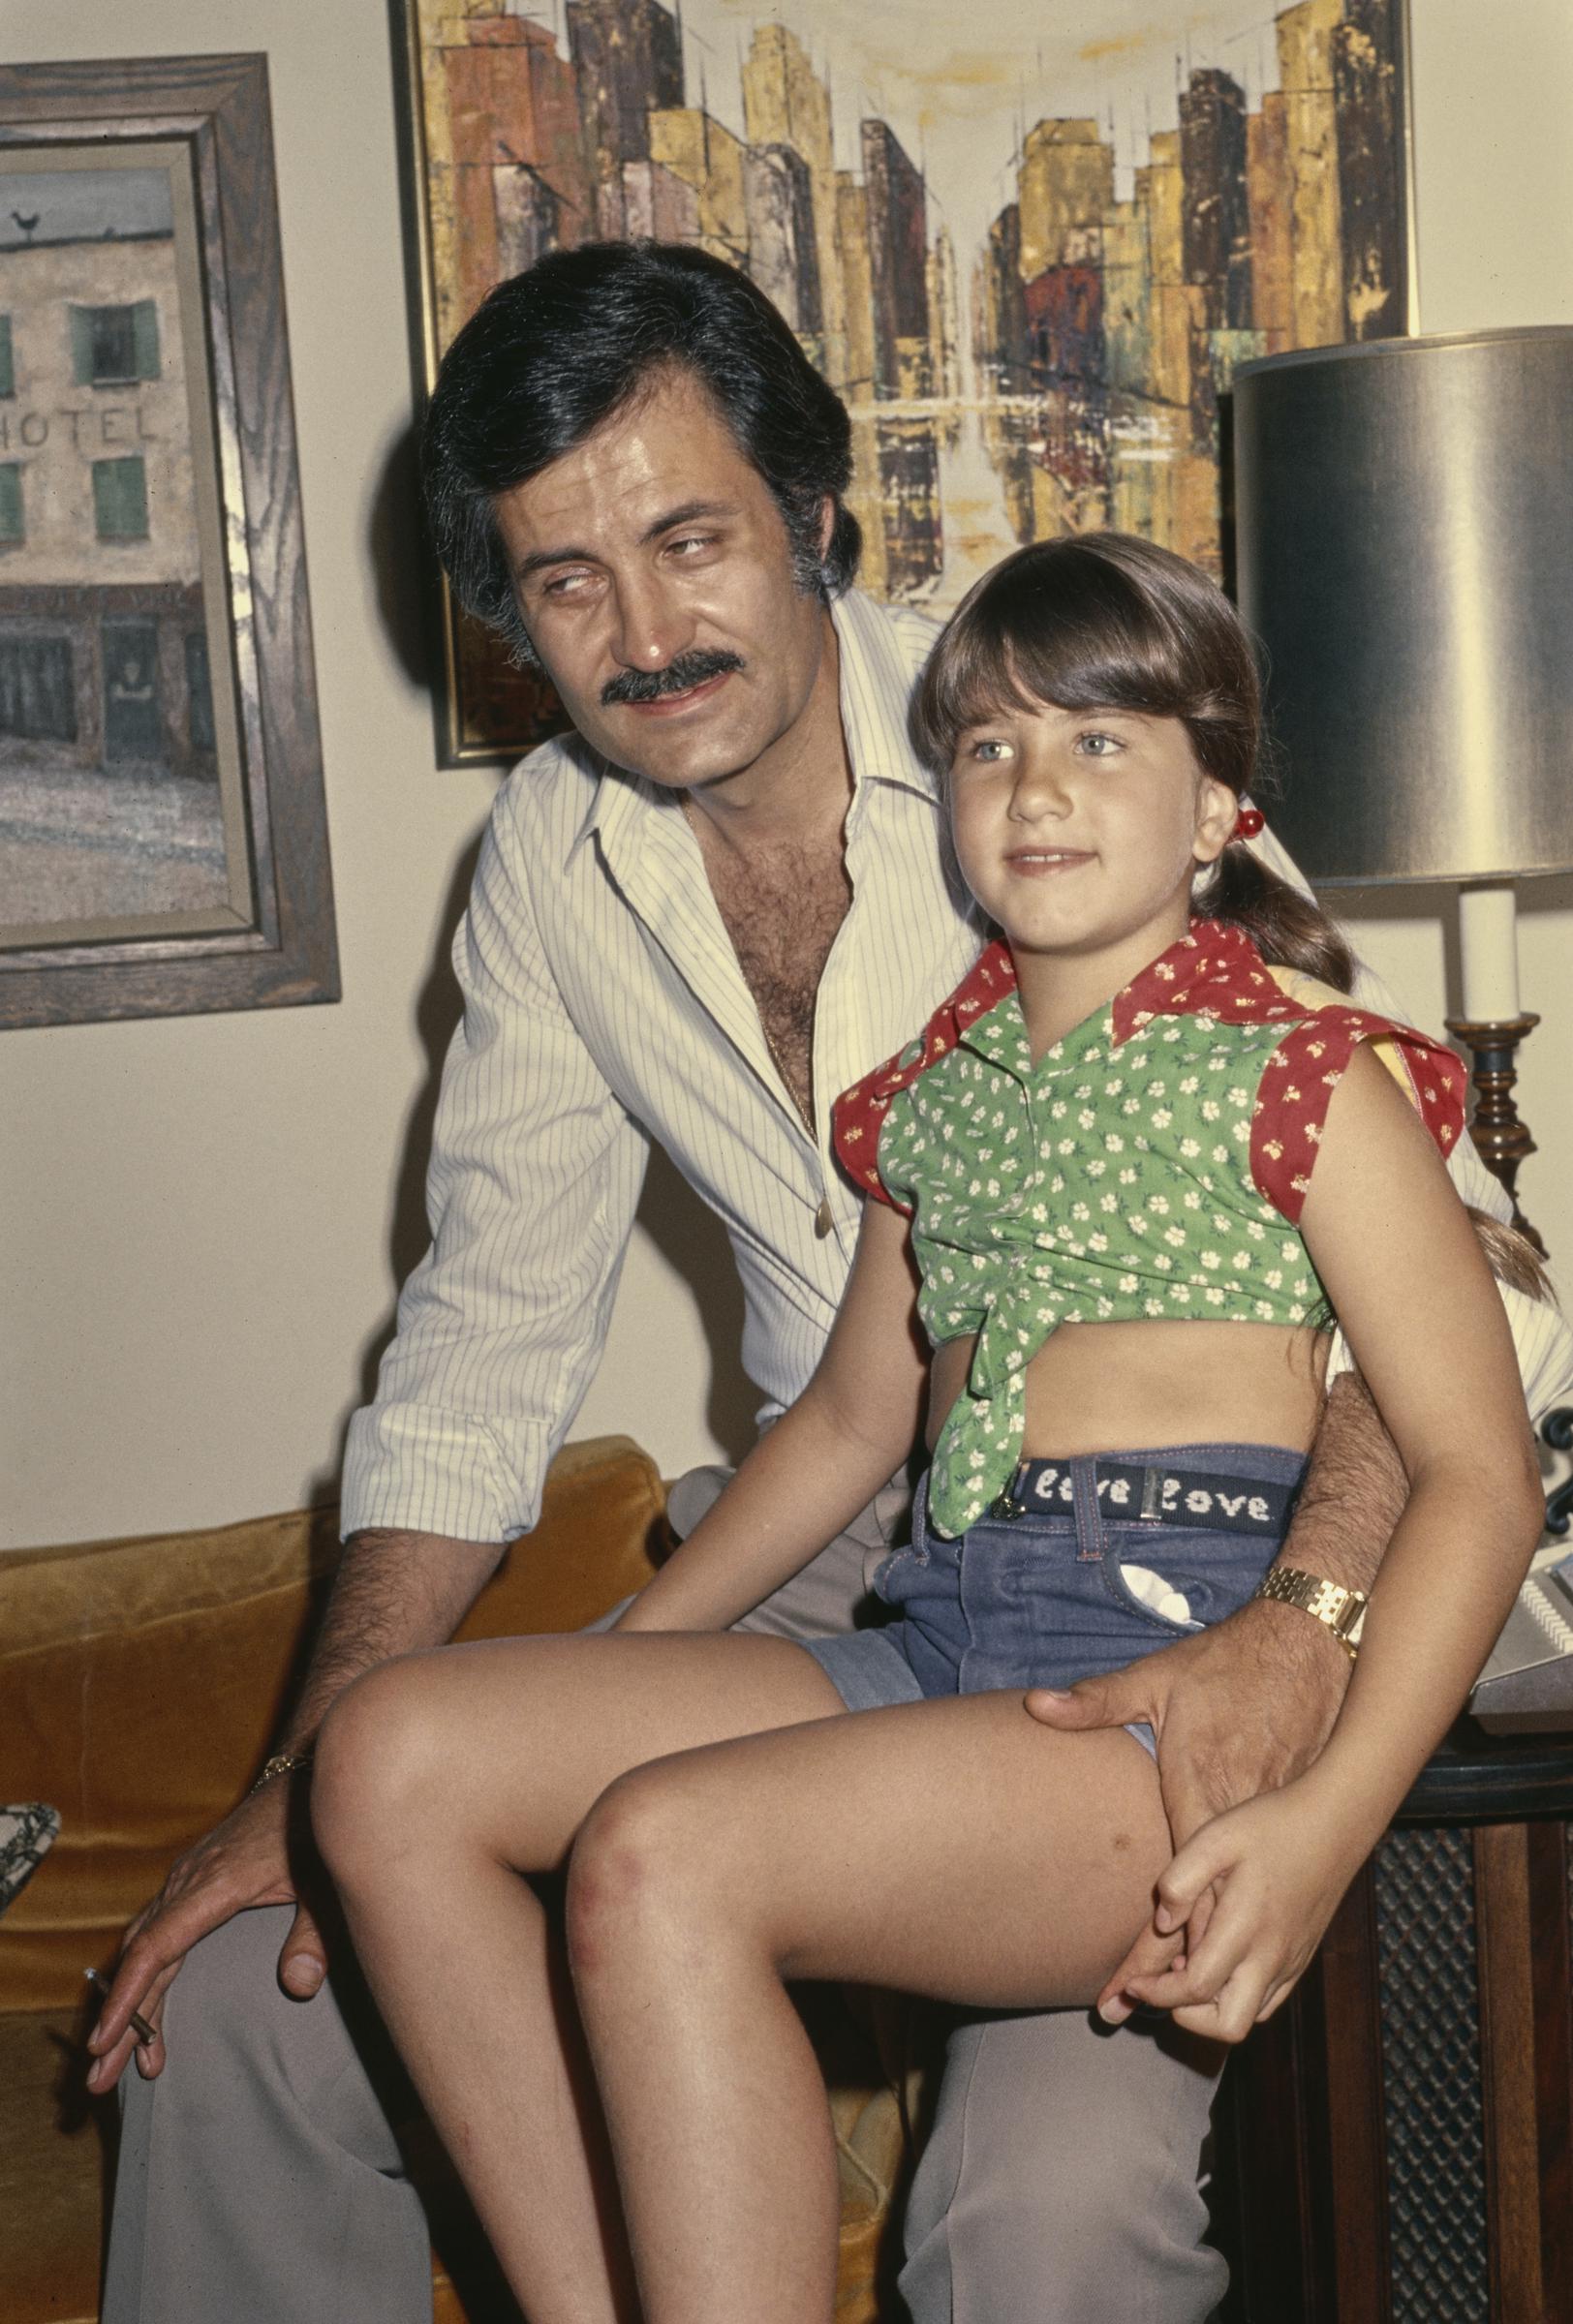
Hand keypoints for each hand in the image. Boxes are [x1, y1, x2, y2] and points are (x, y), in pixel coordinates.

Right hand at [85, 1779, 322, 2092]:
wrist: (308, 1774)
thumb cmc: (316, 1826)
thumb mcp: (328, 1880)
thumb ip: (315, 1934)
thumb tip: (298, 1987)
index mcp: (214, 1884)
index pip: (157, 1947)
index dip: (128, 1997)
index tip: (105, 2040)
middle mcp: (189, 1882)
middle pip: (141, 1957)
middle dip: (118, 2021)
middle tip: (98, 2081)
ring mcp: (187, 1880)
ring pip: (144, 1945)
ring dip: (132, 2003)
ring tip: (131, 2061)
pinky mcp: (193, 1882)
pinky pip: (156, 1932)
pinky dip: (146, 1975)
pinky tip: (148, 2009)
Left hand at [1025, 1596, 1351, 2019]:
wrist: (1311, 1655)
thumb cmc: (1227, 1668)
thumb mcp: (1158, 1678)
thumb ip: (1097, 1701)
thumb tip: (1036, 1707)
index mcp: (1208, 1806)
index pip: (1177, 1907)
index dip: (1143, 1958)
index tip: (1112, 1993)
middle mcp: (1247, 1842)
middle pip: (1211, 1944)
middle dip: (1167, 1987)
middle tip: (1118, 2008)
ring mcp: (1280, 1847)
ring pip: (1249, 1946)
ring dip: (1206, 1980)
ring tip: (1156, 2004)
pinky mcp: (1298, 1844)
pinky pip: (1277, 1927)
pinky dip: (1246, 1957)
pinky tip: (1215, 1975)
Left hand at [1111, 1785, 1364, 2042]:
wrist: (1335, 1823)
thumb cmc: (1270, 1825)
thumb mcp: (1215, 1837)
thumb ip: (1181, 1881)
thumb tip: (1164, 1925)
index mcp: (1245, 1928)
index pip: (1197, 1989)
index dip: (1158, 1994)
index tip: (1134, 1984)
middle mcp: (1272, 1957)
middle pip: (1228, 2025)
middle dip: (1186, 2016)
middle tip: (1163, 1985)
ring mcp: (1291, 1963)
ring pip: (1250, 2018)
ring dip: (1212, 2009)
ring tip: (1190, 1968)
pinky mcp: (1302, 1959)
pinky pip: (1269, 2001)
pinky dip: (1238, 1999)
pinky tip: (1222, 1963)